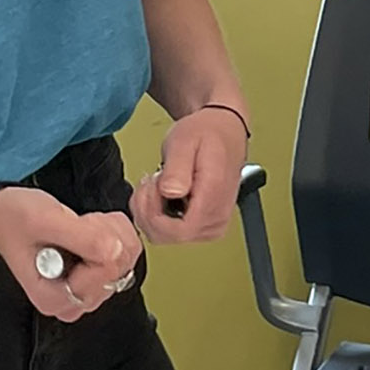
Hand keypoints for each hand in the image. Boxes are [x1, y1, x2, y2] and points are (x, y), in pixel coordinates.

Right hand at [0, 188, 142, 319]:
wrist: (5, 216)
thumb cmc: (16, 221)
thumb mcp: (44, 221)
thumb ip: (81, 238)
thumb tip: (114, 251)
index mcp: (56, 298)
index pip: (105, 270)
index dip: (96, 239)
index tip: (74, 228)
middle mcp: (74, 301)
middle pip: (120, 265)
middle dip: (103, 234)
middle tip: (75, 226)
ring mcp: (89, 290)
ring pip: (128, 256)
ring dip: (109, 230)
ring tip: (78, 227)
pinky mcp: (99, 276)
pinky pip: (128, 250)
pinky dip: (113, 229)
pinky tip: (88, 228)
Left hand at [129, 105, 248, 244]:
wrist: (222, 132)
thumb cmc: (206, 135)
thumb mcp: (185, 141)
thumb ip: (177, 168)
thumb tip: (170, 192)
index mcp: (214, 199)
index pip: (177, 232)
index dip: (153, 213)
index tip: (153, 185)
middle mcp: (216, 219)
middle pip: (166, 236)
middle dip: (147, 209)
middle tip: (153, 180)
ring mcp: (211, 226)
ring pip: (164, 237)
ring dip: (150, 211)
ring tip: (158, 183)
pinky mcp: (204, 226)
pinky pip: (170, 233)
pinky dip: (155, 215)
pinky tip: (160, 194)